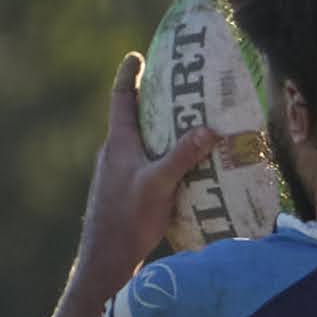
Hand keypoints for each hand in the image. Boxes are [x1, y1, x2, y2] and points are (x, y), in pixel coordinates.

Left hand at [72, 55, 211, 295]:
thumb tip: (210, 129)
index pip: (122, 97)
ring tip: (193, 125)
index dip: (130, 74)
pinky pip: (147, 163)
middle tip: (183, 88)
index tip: (139, 55)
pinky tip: (187, 168)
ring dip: (164, 132)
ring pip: (143, 143)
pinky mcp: (127, 192)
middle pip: (136, 117)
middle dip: (158, 101)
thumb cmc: (126, 220)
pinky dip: (165, 157)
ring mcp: (119, 173)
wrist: (105, 261)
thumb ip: (183, 156)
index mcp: (118, 143)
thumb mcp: (158, 184)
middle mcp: (115, 153)